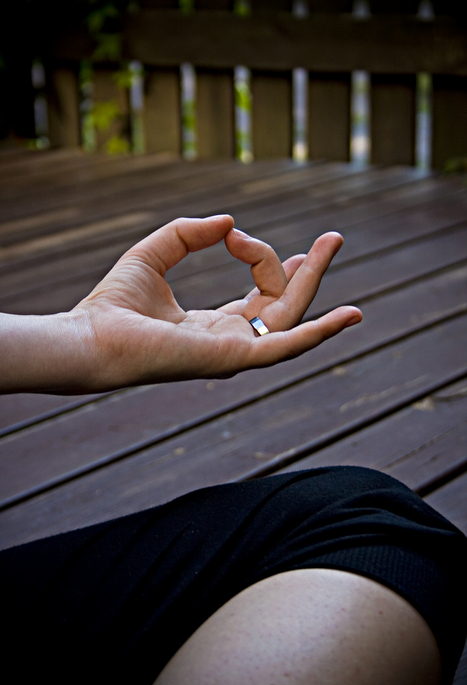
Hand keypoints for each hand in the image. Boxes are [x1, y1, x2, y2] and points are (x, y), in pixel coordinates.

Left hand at [72, 215, 361, 389]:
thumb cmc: (114, 304)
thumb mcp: (156, 253)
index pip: (259, 292)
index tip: (233, 234)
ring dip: (314, 281)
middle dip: (309, 269)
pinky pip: (288, 345)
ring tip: (333, 243)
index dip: (258, 256)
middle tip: (333, 237)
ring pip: (290, 316)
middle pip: (284, 304)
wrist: (91, 337)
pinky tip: (351, 315)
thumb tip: (230, 222)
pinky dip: (321, 332)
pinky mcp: (235, 358)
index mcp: (215, 326)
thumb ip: (190, 233)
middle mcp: (232, 342)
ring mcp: (236, 353)